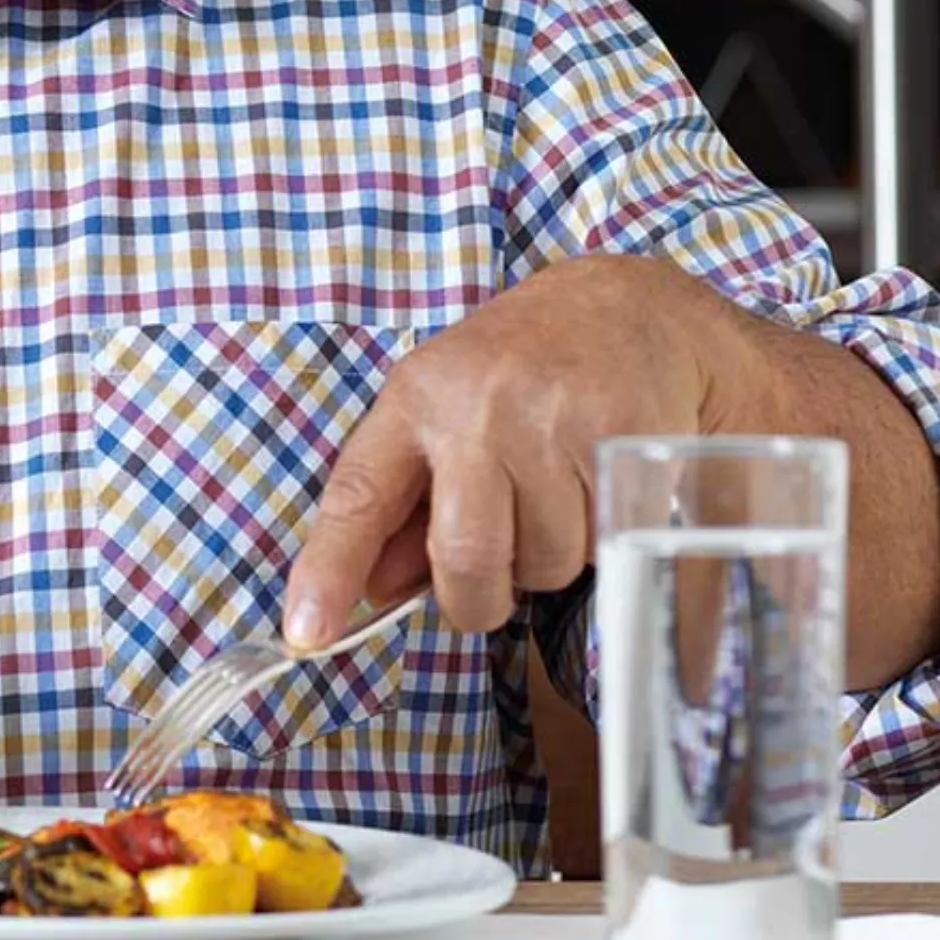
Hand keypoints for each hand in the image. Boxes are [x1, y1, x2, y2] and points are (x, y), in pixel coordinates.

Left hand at [281, 256, 748, 641]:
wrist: (633, 309)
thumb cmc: (525, 369)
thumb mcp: (445, 411)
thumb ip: (403, 501)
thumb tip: (376, 588)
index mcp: (417, 397)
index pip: (358, 496)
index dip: (329, 571)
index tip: (306, 630)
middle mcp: (478, 406)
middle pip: (464, 559)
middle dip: (477, 596)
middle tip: (495, 576)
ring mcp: (553, 422)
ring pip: (544, 565)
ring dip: (551, 558)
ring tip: (559, 494)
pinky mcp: (621, 441)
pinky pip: (603, 546)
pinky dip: (600, 540)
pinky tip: (598, 484)